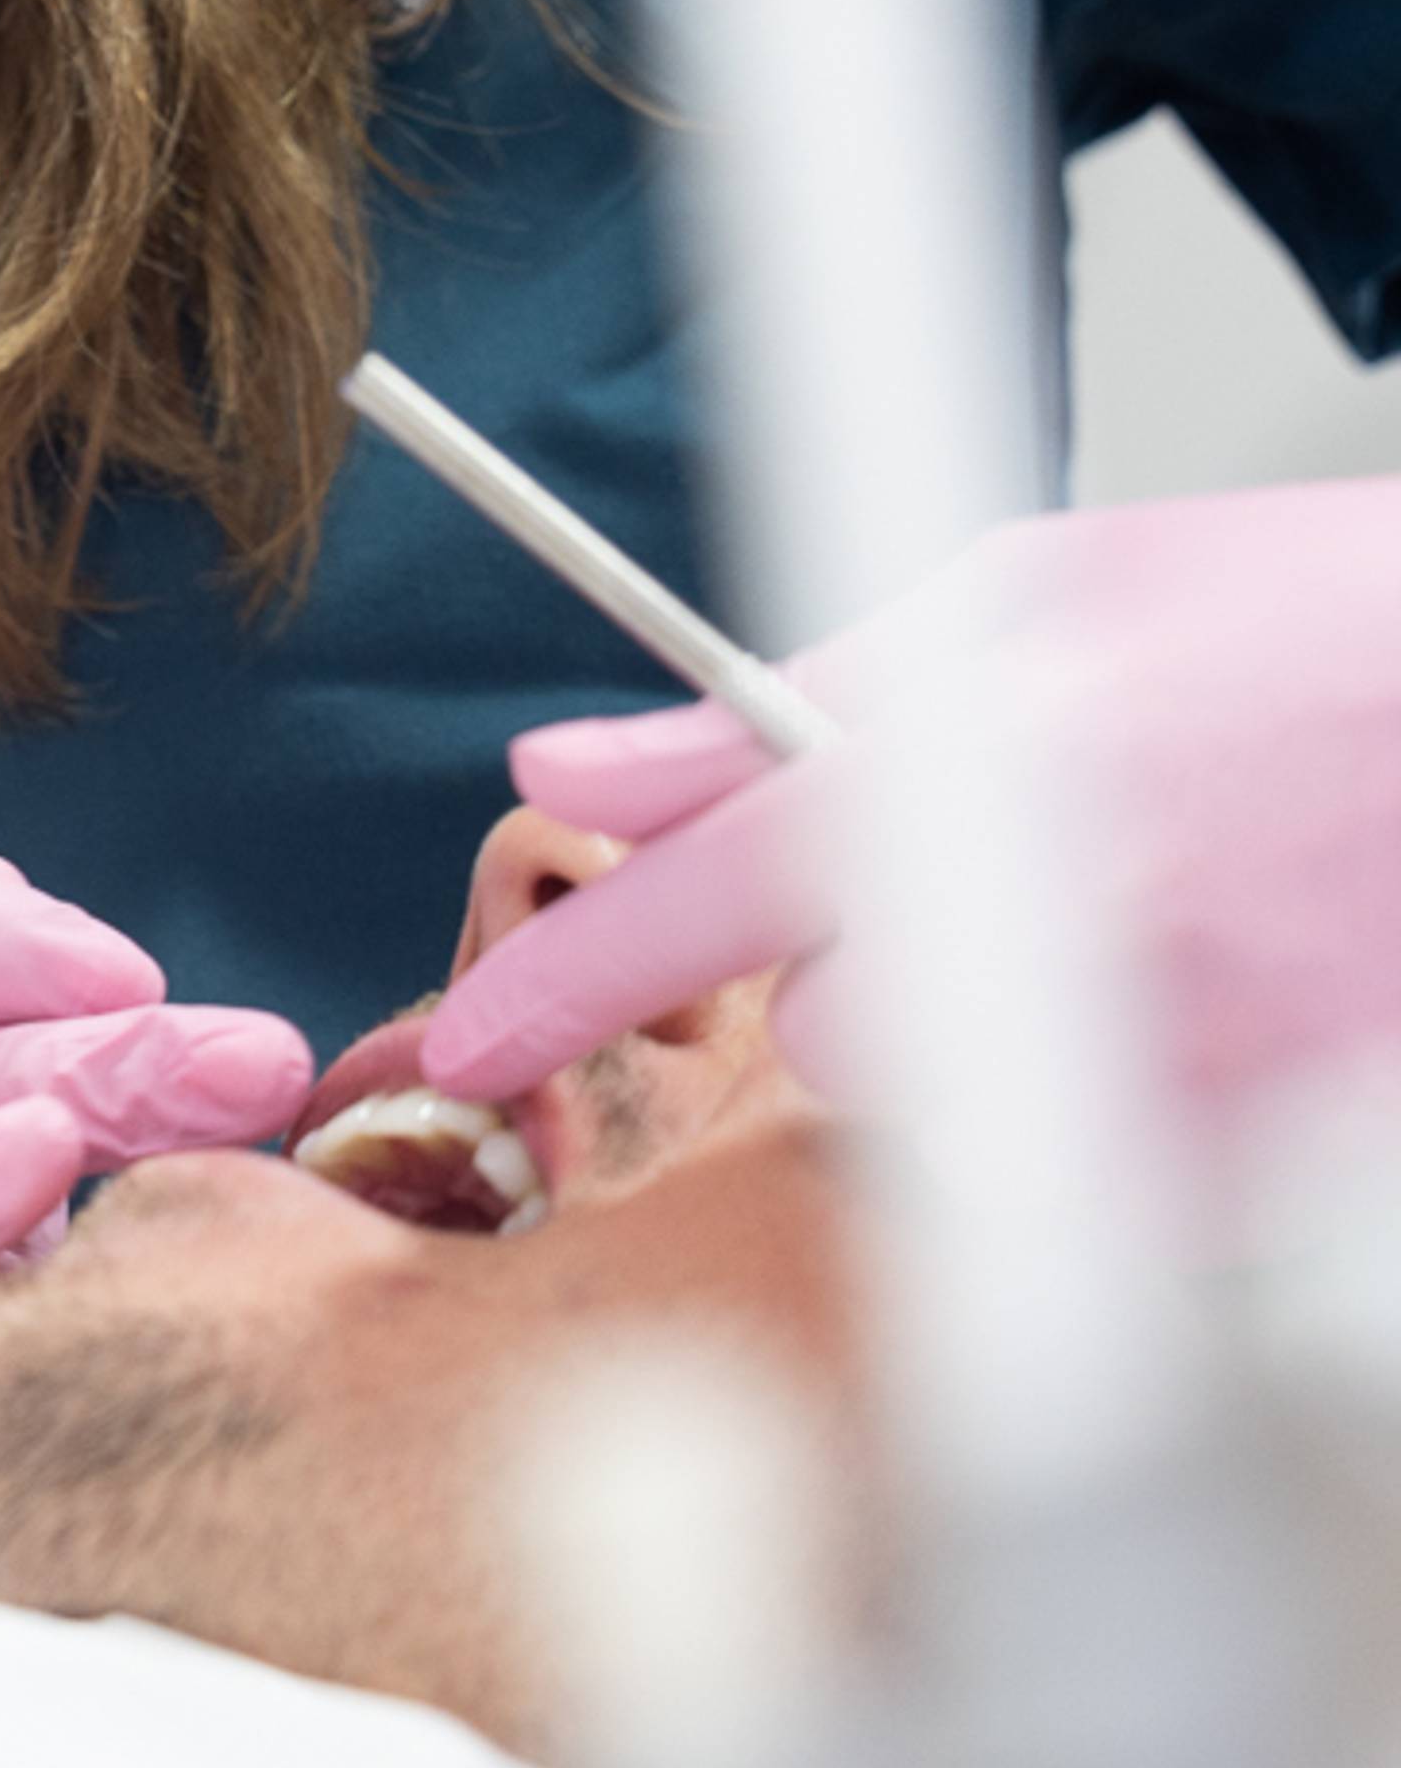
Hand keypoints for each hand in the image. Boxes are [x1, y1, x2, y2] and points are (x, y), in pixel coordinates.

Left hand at [419, 480, 1400, 1129]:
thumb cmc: (1300, 617)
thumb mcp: (1024, 597)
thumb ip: (770, 704)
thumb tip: (564, 768)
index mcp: (991, 761)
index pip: (703, 898)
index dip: (560, 979)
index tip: (467, 1038)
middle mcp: (1072, 922)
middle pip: (833, 1039)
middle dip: (863, 970)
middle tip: (995, 869)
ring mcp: (1179, 1055)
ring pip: (962, 1110)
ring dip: (987, 1036)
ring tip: (1124, 908)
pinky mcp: (1257, 1150)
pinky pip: (1097, 1170)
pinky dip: (1112, 1094)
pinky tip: (1201, 970)